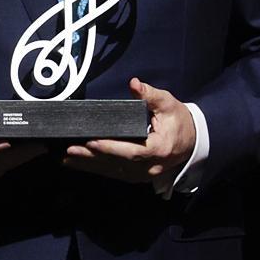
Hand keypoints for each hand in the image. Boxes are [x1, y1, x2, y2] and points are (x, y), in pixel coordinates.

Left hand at [62, 78, 195, 192]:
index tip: (92, 142)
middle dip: (92, 158)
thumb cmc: (178, 121)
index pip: (132, 151)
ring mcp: (143, 174)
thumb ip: (150, 95)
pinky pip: (114, 173)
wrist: (192, 142)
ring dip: (90, 165)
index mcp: (159, 149)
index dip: (111, 148)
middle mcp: (150, 166)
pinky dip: (96, 169)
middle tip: (70, 150)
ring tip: (67, 157)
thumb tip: (134, 84)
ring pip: (113, 171)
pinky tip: (79, 164)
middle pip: (118, 164)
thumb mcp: (168, 103)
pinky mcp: (137, 175)